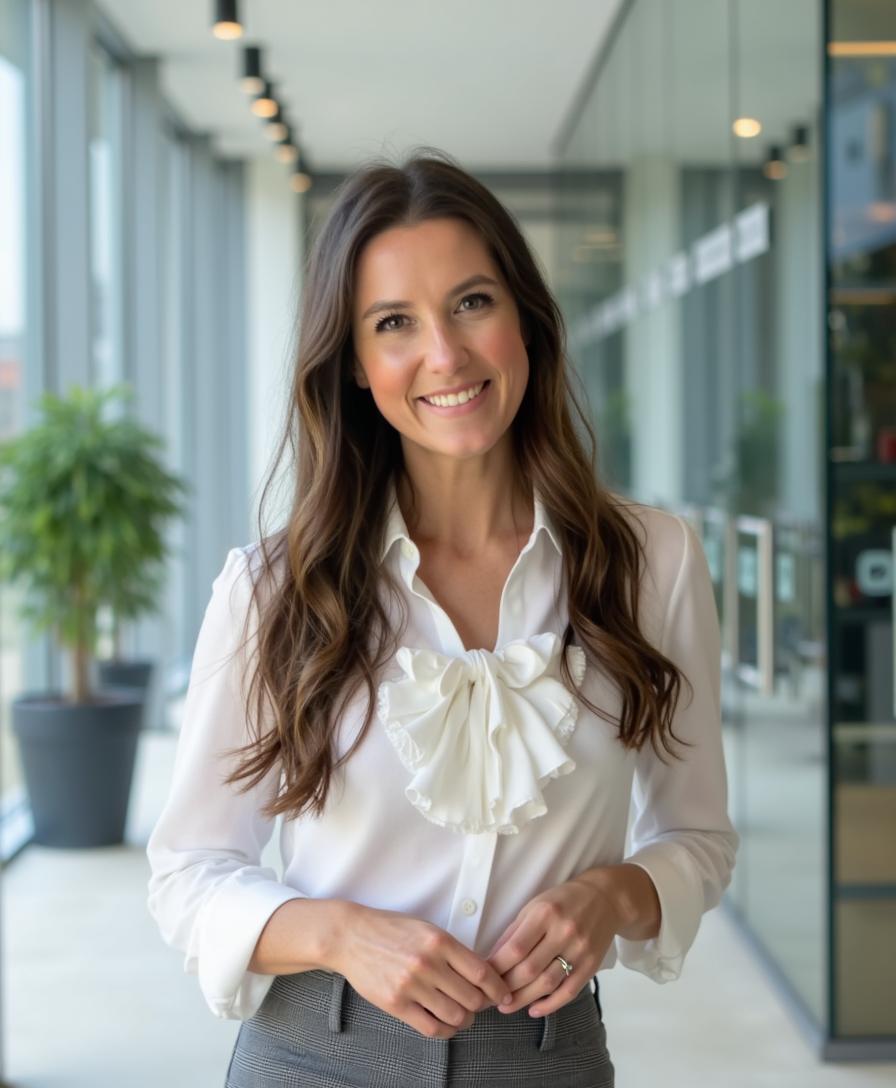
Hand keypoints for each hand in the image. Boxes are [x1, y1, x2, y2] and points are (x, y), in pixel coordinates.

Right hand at [332, 904, 513, 1039]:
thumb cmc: (392, 930)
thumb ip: (452, 950)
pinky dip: (445, 1031)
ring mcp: (411, 985)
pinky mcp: (396, 1004)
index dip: (498, 988)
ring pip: (455, 1016)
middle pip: (472, 998)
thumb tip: (482, 974)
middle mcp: (428, 964)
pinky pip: (431, 1028)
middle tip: (481, 1006)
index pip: (482, 972)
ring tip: (463, 1015)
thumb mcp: (427, 929)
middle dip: (482, 1006)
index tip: (503, 995)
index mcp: (440, 941)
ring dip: (465, 1020)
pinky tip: (446, 1024)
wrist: (351, 936)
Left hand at [483, 871, 621, 1017]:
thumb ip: (515, 931)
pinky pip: (569, 991)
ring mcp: (580, 950)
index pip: (516, 948)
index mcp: (545, 913)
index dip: (497, 967)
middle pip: (530, 969)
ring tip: (506, 1006)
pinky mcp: (592, 965)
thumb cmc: (563, 900)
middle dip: (507, 987)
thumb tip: (493, 959)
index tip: (483, 977)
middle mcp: (564, 932)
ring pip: (547, 984)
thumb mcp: (535, 905)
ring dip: (523, 999)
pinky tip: (534, 1010)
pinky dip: (550, 1005)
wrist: (605, 898)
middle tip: (491, 997)